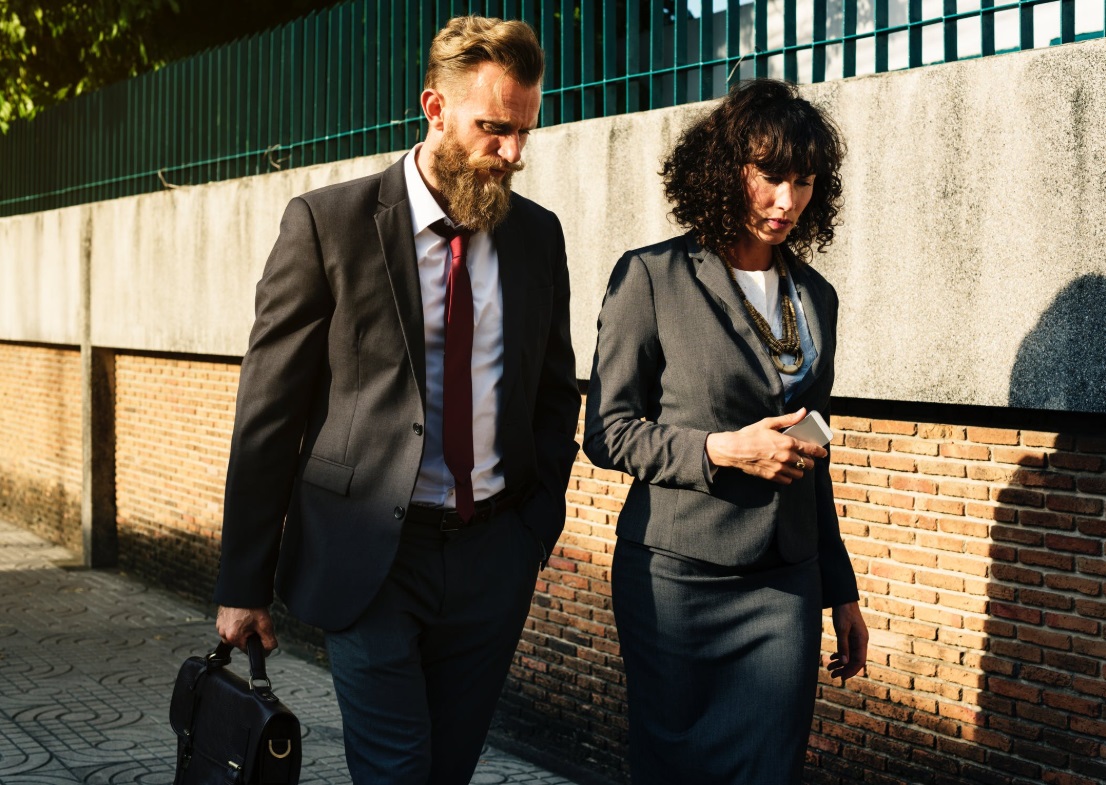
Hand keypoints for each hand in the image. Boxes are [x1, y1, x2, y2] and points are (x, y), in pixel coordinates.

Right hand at [216, 605, 277, 653]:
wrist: (242, 589)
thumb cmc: (252, 605)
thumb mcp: (265, 625)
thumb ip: (268, 642)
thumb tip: (267, 651)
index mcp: (233, 638)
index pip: (247, 651)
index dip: (257, 643)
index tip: (259, 632)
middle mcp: (223, 634)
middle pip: (241, 642)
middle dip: (250, 634)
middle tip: (254, 621)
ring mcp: (220, 627)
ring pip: (236, 634)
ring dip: (243, 628)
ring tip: (248, 616)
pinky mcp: (219, 621)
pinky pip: (231, 627)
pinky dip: (237, 623)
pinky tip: (242, 614)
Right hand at [705, 408, 827, 483]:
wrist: (734, 449)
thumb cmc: (750, 434)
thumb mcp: (769, 423)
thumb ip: (789, 419)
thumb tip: (803, 412)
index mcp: (787, 443)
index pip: (811, 450)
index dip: (820, 452)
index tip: (823, 452)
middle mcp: (786, 457)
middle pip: (808, 464)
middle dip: (809, 461)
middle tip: (806, 458)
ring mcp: (779, 468)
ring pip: (799, 474)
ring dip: (800, 470)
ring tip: (796, 465)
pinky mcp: (772, 476)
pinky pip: (788, 480)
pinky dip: (789, 476)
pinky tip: (785, 470)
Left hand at [828, 601, 867, 683]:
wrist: (843, 599)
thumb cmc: (843, 612)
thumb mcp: (842, 629)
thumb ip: (843, 645)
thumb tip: (844, 662)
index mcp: (862, 640)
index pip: (859, 661)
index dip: (851, 671)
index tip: (842, 678)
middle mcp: (861, 641)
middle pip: (854, 660)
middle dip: (844, 669)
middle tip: (832, 675)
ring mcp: (856, 639)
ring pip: (850, 656)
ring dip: (840, 663)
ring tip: (829, 669)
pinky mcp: (851, 636)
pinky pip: (847, 649)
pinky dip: (840, 654)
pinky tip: (832, 658)